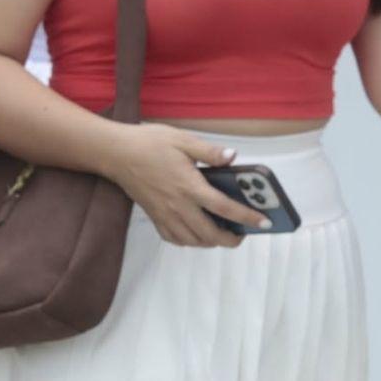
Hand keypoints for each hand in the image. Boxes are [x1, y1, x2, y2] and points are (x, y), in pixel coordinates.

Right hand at [104, 123, 270, 247]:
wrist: (116, 153)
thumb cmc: (150, 143)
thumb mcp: (182, 139)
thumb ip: (209, 152)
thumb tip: (234, 157)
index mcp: (190, 186)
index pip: (225, 208)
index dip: (247, 217)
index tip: (264, 223)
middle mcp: (178, 205)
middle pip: (210, 234)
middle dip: (231, 239)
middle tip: (243, 234)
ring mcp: (165, 214)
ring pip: (193, 240)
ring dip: (211, 241)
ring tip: (221, 232)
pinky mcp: (154, 217)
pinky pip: (175, 238)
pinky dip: (189, 241)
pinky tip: (194, 231)